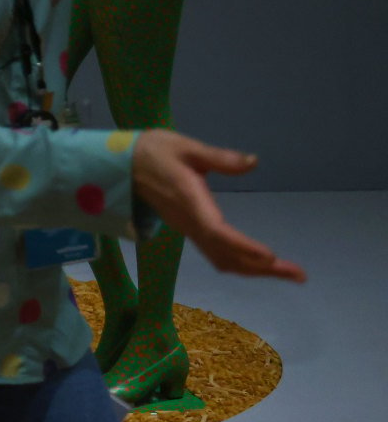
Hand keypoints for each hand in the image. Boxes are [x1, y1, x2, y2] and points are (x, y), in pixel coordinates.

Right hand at [133, 130, 304, 281]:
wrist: (123, 165)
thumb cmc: (155, 151)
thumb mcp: (187, 147)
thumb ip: (220, 157)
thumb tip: (253, 161)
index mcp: (190, 202)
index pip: (217, 232)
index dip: (243, 246)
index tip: (270, 256)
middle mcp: (190, 223)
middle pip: (226, 255)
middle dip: (262, 268)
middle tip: (299, 274)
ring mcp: (188, 229)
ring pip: (222, 259)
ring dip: (254, 269)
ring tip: (288, 272)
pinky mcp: (189, 229)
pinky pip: (216, 254)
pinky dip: (241, 262)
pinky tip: (260, 263)